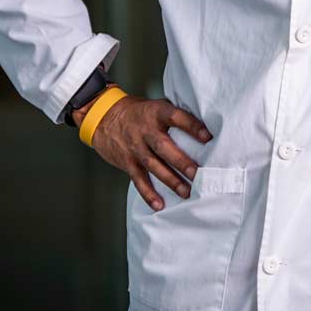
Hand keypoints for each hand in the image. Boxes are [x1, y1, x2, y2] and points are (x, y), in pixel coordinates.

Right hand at [82, 93, 211, 210]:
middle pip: (164, 147)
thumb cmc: (137, 113)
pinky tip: (159, 204)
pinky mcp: (127, 162)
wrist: (103, 117)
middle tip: (197, 173)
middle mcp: (145, 131)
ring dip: (171, 180)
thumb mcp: (155, 106)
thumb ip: (174, 115)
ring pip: (154, 166)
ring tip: (186, 192)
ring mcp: (135, 148)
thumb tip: (204, 126)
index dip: (191, 126)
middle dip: (181, 162)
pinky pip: (138, 179)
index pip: (176, 117)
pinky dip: (148, 193)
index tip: (207, 136)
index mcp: (156, 113)